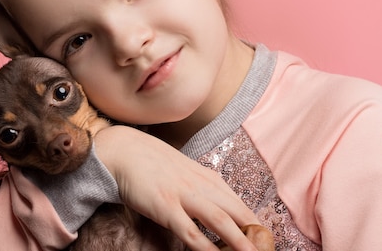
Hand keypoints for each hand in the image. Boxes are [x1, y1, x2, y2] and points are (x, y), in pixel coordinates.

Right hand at [94, 125, 259, 250]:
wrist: (123, 149)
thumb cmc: (151, 162)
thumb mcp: (183, 171)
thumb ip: (201, 187)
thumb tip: (217, 208)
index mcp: (208, 178)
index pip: (241, 206)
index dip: (256, 227)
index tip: (266, 243)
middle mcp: (201, 185)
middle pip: (238, 214)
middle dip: (255, 236)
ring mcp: (183, 195)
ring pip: (220, 222)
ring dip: (240, 242)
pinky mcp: (165, 206)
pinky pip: (189, 231)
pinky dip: (205, 247)